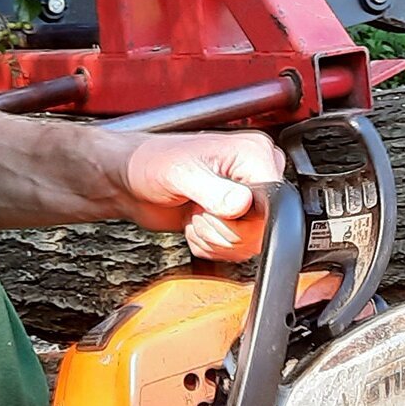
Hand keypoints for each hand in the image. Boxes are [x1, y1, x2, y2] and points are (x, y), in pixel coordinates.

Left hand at [115, 130, 283, 260]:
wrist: (129, 181)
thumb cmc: (150, 163)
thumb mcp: (180, 173)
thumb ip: (212, 190)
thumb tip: (241, 205)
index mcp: (254, 154)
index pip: (275, 204)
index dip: (242, 217)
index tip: (215, 207)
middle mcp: (255, 175)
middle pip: (261, 230)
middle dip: (221, 229)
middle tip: (198, 207)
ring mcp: (244, 200)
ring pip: (247, 245)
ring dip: (211, 237)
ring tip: (194, 211)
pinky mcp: (232, 220)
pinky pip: (232, 251)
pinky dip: (207, 244)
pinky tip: (193, 222)